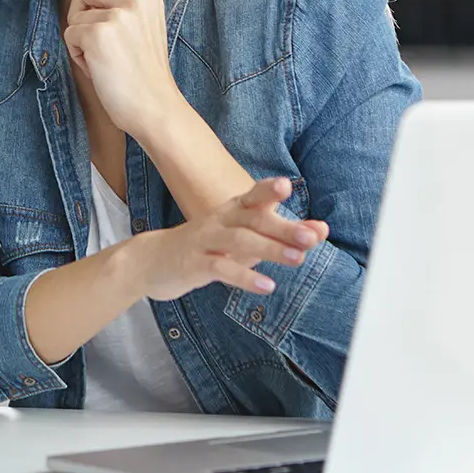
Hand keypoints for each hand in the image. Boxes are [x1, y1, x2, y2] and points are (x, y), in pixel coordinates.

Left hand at [63, 0, 177, 138]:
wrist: (154, 107)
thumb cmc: (144, 72)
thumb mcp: (141, 27)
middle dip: (81, 13)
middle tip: (100, 41)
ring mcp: (117, 14)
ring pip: (75, 14)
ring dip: (80, 37)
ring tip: (102, 57)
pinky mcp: (97, 33)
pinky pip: (70, 34)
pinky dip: (77, 55)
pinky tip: (98, 68)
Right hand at [128, 178, 329, 300]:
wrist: (153, 260)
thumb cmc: (207, 246)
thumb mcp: (242, 237)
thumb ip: (280, 233)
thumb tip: (320, 230)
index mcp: (231, 210)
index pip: (252, 196)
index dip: (268, 190)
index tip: (287, 186)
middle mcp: (219, 221)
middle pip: (252, 219)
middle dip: (283, 227)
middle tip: (312, 236)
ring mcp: (205, 241)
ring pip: (239, 241)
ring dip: (270, 249)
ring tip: (298, 259)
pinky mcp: (195, 265)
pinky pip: (221, 269)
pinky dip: (245, 277)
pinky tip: (267, 286)